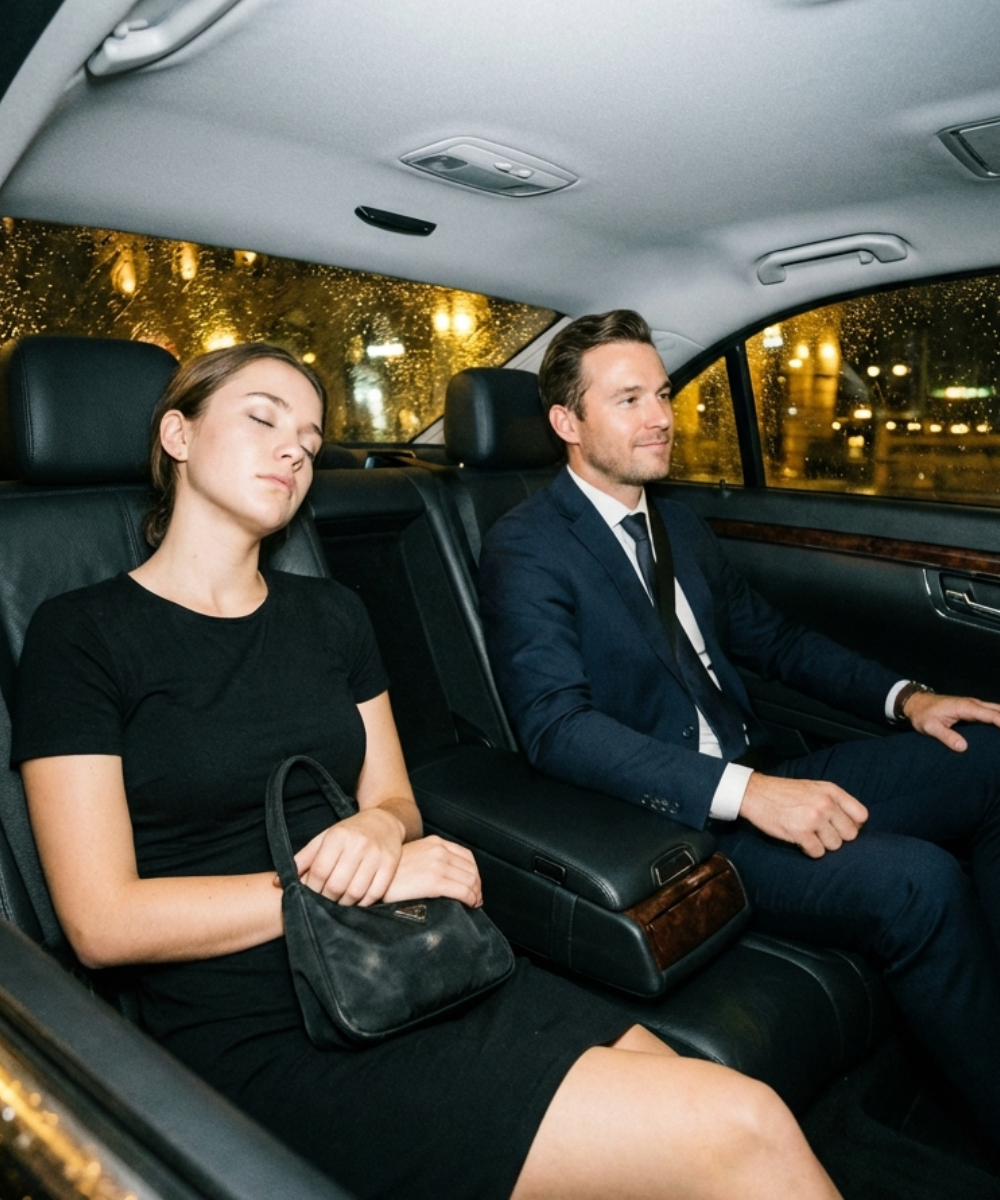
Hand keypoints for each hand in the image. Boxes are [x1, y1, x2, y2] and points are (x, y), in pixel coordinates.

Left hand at [294, 807, 404, 905]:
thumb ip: (303, 859)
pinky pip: (375, 893)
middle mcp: (358, 844)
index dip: (312, 889)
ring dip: (345, 905)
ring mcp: (376, 855)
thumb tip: (278, 881)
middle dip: (327, 899)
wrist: (384, 821)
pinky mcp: (390, 864)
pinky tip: (357, 901)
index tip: (311, 895)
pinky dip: (364, 903)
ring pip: (356, 892)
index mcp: (338, 837)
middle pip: (337, 884)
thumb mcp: (324, 838)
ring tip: (339, 904)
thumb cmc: (349, 833)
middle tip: (324, 903)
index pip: (319, 871)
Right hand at [382, 836, 482, 907]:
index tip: (474, 885)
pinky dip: (470, 899)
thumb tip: (448, 876)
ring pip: (470, 880)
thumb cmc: (392, 872)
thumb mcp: (415, 856)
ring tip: (473, 904)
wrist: (374, 876)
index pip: (466, 856)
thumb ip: (432, 859)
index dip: (475, 873)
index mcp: (435, 843)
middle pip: (471, 869)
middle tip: (476, 898)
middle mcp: (439, 850)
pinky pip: (463, 891)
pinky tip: (469, 905)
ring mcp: (437, 864)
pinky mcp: (434, 881)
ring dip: (475, 894)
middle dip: (477, 886)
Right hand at [739, 773, 867, 858]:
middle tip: (820, 832)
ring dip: (822, 844)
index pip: (862, 815)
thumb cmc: (785, 793)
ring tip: (808, 834)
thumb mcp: (814, 788)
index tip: (840, 827)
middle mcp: (826, 803)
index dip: (852, 825)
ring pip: (835, 845)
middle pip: (850, 834)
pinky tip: (800, 840)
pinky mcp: (800, 832)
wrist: (755, 793)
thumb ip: (835, 802)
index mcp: (831, 791)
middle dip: (837, 837)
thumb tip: (856, 825)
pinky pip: (817, 852)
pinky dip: (809, 850)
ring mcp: (814, 818)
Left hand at [902, 690, 999, 751]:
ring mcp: (974, 705)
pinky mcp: (973, 709)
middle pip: (998, 710)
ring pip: (997, 710)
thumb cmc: (922, 715)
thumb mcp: (930, 728)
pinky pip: (992, 712)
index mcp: (965, 707)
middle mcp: (973, 704)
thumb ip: (946, 736)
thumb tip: (964, 748)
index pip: (990, 715)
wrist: (916, 703)